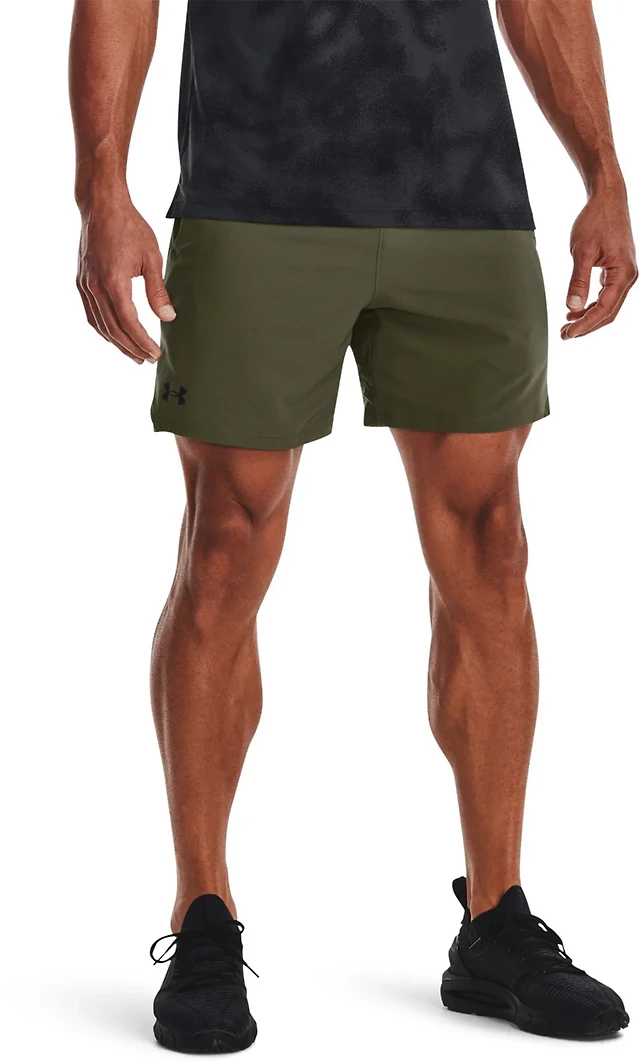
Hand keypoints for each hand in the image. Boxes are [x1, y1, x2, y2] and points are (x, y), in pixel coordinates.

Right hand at [76, 196, 175, 363]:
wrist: (101, 206)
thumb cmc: (130, 227)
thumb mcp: (151, 258)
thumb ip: (157, 291)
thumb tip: (168, 318)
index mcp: (114, 282)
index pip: (129, 323)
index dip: (142, 342)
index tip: (155, 353)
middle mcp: (95, 287)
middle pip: (113, 329)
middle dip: (131, 348)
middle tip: (147, 360)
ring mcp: (85, 285)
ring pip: (99, 325)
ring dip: (116, 343)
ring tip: (133, 354)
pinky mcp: (81, 281)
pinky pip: (91, 313)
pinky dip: (103, 328)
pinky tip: (114, 335)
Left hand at [562, 186, 636, 339]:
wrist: (607, 198)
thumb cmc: (596, 220)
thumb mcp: (582, 252)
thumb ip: (578, 281)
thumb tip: (573, 307)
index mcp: (623, 274)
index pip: (604, 309)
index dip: (585, 325)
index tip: (568, 334)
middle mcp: (628, 276)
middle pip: (609, 313)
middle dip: (587, 326)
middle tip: (565, 335)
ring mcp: (624, 274)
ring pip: (608, 305)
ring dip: (588, 317)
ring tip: (568, 325)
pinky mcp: (617, 270)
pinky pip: (607, 294)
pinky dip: (592, 304)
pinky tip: (576, 309)